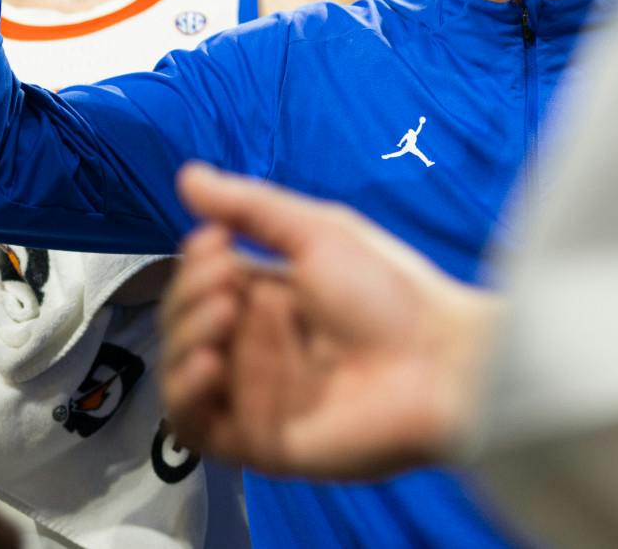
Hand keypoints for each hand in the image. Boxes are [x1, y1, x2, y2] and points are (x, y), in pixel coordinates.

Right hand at [161, 162, 497, 479]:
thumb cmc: (390, 292)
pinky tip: (208, 364)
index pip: (201, 283)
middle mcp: (256, 347)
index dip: (196, 262)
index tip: (216, 239)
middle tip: (226, 280)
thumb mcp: (320, 232)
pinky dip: (185, 396)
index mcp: (271, 298)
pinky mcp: (257, 442)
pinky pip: (196, 430)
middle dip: (190, 294)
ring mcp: (254, 396)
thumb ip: (253, 207)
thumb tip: (188, 175)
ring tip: (224, 316)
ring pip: (178, 374)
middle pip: (183, 324)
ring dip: (184, 338)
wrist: (438, 362)